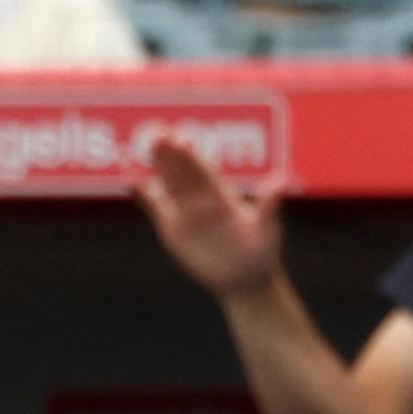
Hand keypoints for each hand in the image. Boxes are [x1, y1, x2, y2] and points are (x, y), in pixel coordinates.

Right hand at [135, 136, 285, 296]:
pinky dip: (145, 196)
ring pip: (169, 185)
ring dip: (159, 166)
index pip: (205, 173)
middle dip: (172, 153)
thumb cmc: (261, 254)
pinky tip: (133, 181)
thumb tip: (279, 182)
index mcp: (224, 198)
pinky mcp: (173, 230)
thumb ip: (269, 207)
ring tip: (147, 146)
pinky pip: (156, 209)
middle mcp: (203, 200)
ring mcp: (186, 214)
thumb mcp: (268, 231)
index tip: (183, 140)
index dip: (194, 157)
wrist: (245, 281)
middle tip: (159, 132)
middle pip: (183, 173)